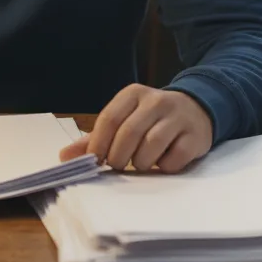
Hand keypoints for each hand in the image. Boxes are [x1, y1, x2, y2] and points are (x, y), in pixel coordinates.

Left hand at [59, 84, 212, 172]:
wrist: (196, 111)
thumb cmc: (151, 120)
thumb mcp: (124, 120)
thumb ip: (95, 138)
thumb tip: (64, 156)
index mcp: (133, 94)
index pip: (110, 118)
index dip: (98, 143)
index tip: (94, 161)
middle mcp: (156, 101)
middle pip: (129, 133)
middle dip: (118, 157)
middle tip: (117, 166)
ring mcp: (178, 117)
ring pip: (151, 145)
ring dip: (140, 163)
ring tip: (140, 164)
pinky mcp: (195, 136)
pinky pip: (174, 158)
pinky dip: (164, 167)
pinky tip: (163, 162)